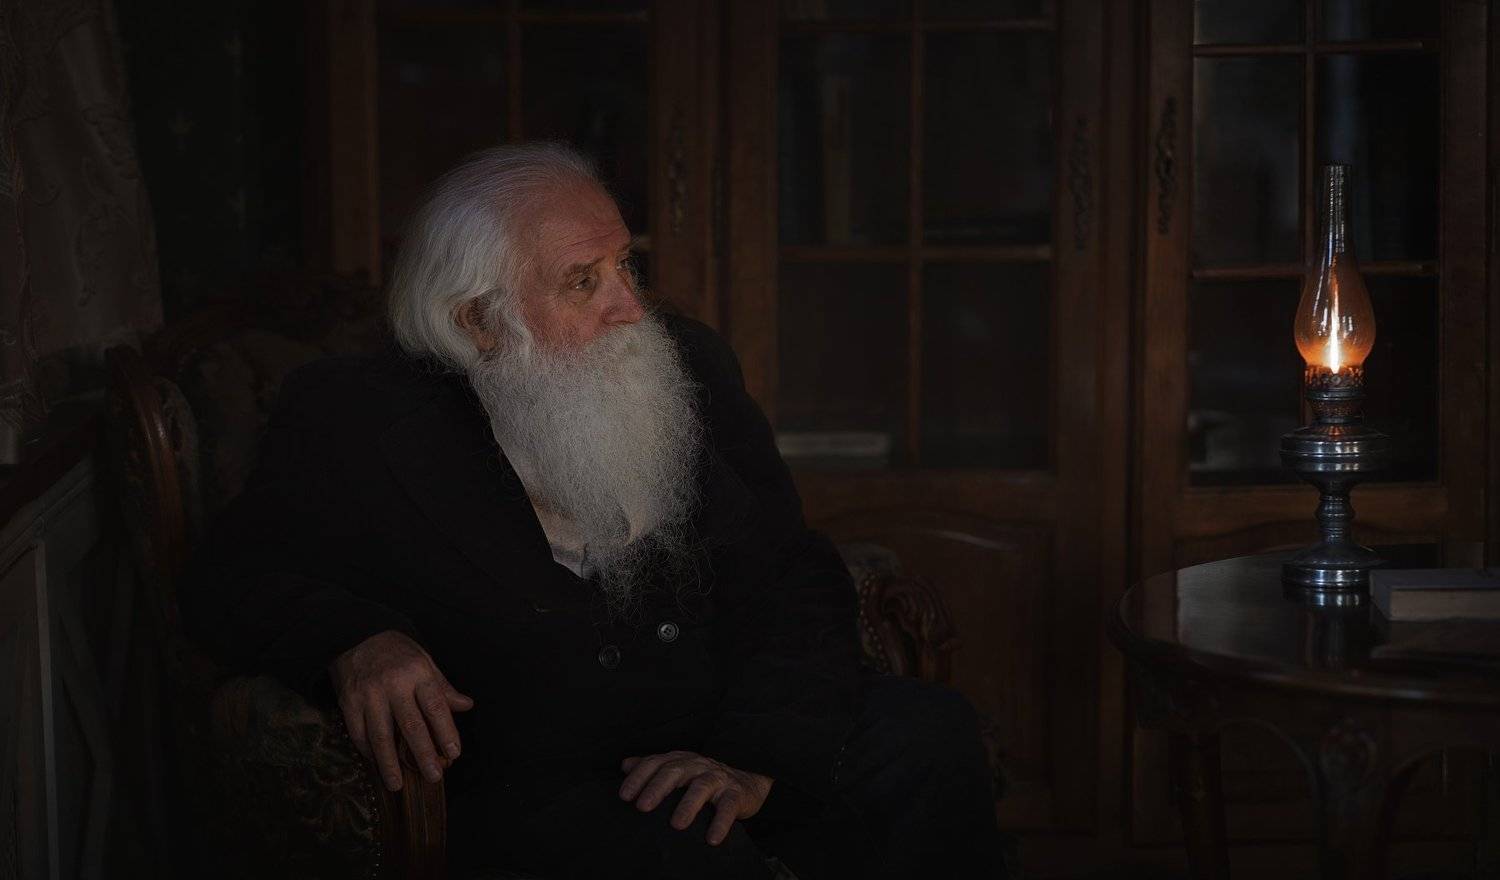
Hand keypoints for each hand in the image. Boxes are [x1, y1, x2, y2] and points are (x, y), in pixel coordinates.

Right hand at [330, 629, 474, 790]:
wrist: (355, 634)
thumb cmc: (397, 652)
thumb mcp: (425, 660)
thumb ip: (443, 687)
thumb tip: (466, 706)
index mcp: (418, 672)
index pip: (436, 706)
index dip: (446, 732)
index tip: (454, 753)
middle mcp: (394, 684)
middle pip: (411, 725)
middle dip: (423, 754)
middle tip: (433, 777)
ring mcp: (369, 694)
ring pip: (381, 735)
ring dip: (389, 763)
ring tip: (397, 784)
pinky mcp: (348, 702)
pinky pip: (359, 732)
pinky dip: (368, 752)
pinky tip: (377, 764)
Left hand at [618, 750, 773, 845]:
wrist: (746, 782)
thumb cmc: (704, 778)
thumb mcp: (679, 769)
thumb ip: (653, 767)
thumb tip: (625, 765)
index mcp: (681, 760)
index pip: (656, 763)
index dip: (639, 777)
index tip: (624, 796)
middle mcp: (697, 765)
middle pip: (675, 771)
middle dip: (657, 788)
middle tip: (642, 807)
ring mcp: (718, 778)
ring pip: (701, 787)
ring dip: (688, 805)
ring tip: (676, 825)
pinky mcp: (736, 793)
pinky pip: (728, 807)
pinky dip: (721, 822)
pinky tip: (712, 839)